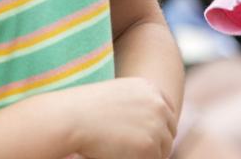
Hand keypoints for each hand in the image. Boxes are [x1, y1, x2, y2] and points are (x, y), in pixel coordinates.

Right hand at [56, 78, 175, 158]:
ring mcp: (157, 125)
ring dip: (147, 154)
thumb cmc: (84, 108)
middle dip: (156, 143)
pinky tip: (119, 154)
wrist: (72, 117)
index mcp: (150, 89)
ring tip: (119, 149)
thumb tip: (146, 126)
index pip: (167, 112)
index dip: (159, 126)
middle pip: (169, 133)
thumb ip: (136, 106)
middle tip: (132, 147)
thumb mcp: (116, 96)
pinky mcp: (150, 147)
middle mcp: (158, 105)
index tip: (147, 136)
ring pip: (163, 150)